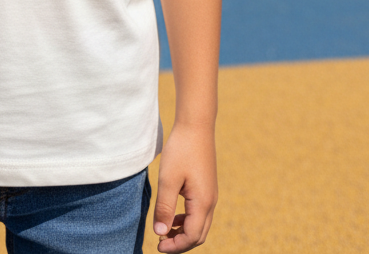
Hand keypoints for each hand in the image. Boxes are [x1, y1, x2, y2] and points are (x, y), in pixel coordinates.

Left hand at [153, 124, 217, 251]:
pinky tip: (173, 215)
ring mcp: (210, 195)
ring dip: (183, 232)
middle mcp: (211, 202)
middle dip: (180, 243)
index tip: (157, 245)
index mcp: (202, 203)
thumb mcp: (168, 179)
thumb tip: (160, 232)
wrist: (196, 125)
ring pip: (200, 225)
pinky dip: (187, 220)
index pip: (191, 237)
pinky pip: (199, 213)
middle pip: (198, 235)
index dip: (175, 246)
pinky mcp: (207, 187)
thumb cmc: (181, 150)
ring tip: (164, 230)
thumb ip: (164, 207)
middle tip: (160, 243)